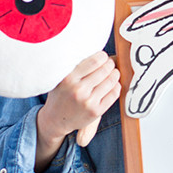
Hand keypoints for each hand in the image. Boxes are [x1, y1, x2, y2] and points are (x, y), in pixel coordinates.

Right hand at [36, 51, 119, 169]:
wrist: (55, 119)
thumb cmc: (61, 94)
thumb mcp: (61, 77)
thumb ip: (76, 66)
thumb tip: (99, 53)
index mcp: (68, 78)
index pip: (94, 61)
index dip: (103, 56)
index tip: (102, 57)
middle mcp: (78, 90)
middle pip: (105, 70)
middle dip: (110, 64)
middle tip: (109, 64)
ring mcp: (88, 102)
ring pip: (111, 81)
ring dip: (115, 74)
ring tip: (112, 72)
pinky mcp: (96, 111)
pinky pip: (114, 93)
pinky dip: (116, 85)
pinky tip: (113, 84)